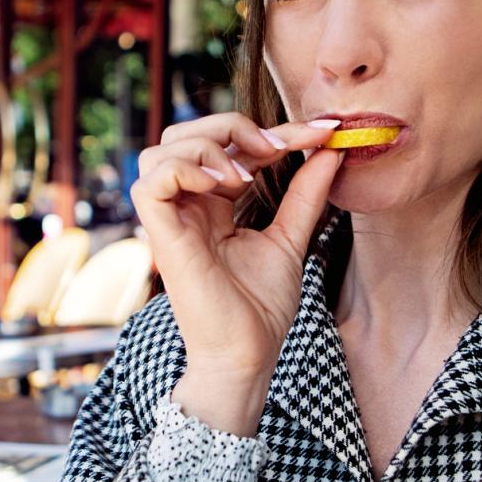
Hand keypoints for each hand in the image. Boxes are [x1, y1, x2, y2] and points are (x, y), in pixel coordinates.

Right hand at [132, 114, 340, 430]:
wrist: (247, 356)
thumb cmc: (261, 310)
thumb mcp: (290, 238)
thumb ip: (305, 194)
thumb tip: (331, 150)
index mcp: (212, 205)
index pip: (230, 147)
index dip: (274, 130)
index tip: (324, 131)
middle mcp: (187, 206)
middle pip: (184, 133)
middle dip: (230, 125)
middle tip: (274, 149)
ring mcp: (171, 220)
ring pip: (161, 148)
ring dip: (207, 144)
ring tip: (244, 173)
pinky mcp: (160, 235)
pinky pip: (150, 181)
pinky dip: (186, 169)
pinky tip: (222, 185)